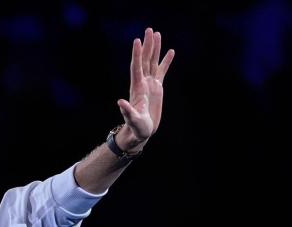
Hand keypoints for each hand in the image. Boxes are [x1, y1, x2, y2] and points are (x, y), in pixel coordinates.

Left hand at [117, 27, 174, 146]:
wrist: (140, 132)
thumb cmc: (136, 128)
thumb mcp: (132, 120)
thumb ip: (127, 111)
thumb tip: (120, 102)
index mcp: (137, 88)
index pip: (137, 67)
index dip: (137, 54)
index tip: (137, 40)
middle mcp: (142, 83)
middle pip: (145, 60)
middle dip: (147, 46)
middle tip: (149, 29)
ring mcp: (150, 84)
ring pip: (153, 62)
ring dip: (155, 49)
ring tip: (157, 33)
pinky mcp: (157, 88)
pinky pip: (162, 71)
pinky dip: (166, 61)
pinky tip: (171, 51)